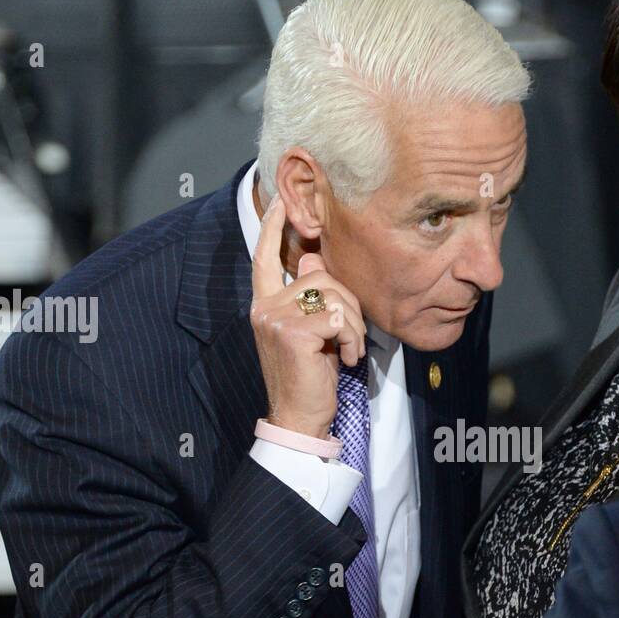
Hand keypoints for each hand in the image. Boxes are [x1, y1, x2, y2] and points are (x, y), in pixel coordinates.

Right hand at [249, 196, 366, 439]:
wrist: (298, 415)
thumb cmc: (309, 375)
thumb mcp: (311, 331)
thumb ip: (311, 296)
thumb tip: (314, 256)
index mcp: (264, 303)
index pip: (264, 257)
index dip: (272, 228)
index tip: (280, 202)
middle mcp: (264, 306)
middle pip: (321, 276)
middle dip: (348, 305)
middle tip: (349, 337)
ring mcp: (275, 318)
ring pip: (335, 296)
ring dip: (354, 325)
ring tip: (348, 350)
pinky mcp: (293, 332)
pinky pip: (339, 318)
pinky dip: (353, 339)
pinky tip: (347, 359)